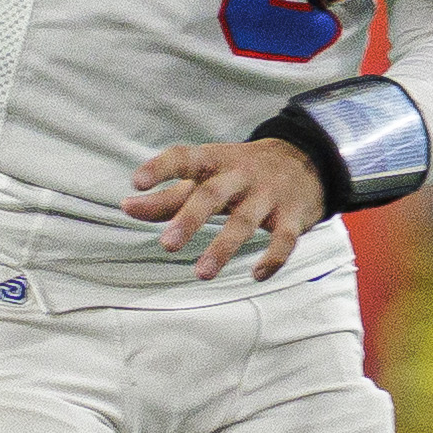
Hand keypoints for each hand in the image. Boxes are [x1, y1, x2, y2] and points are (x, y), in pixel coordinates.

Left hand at [124, 137, 327, 281]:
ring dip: (223, 247)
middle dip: (190, 219)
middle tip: (166, 245)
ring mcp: (269, 195)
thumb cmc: (241, 174)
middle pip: (213, 194)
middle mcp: (242, 175)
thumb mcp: (208, 177)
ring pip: (245, 221)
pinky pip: (284, 239)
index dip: (161, 168)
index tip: (136, 183)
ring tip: (201, 273)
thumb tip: (126, 206)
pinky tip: (257, 274)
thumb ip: (168, 196)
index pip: (185, 158)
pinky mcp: (292, 216)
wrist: (306, 161)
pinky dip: (273, 258)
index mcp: (216, 162)